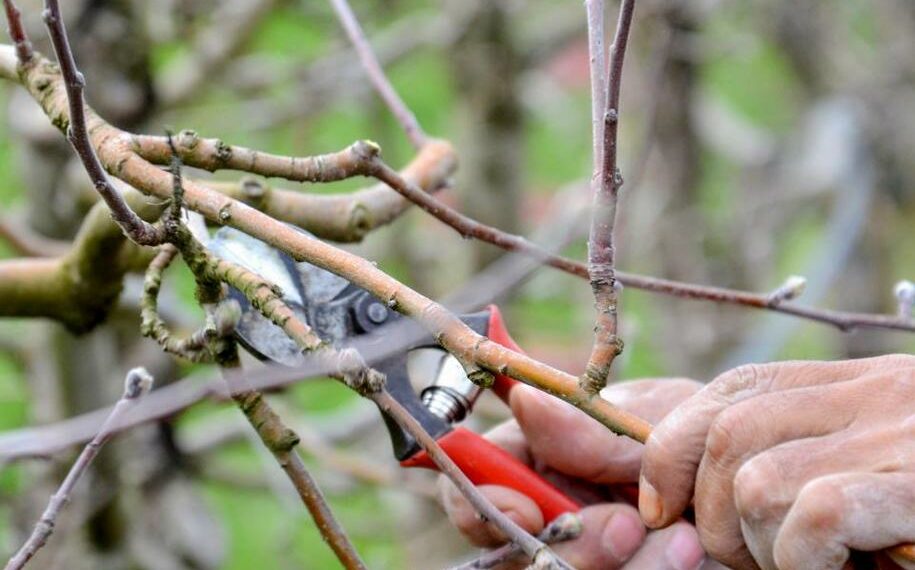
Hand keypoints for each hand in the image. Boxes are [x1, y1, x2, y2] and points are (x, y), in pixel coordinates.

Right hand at [439, 379, 721, 569]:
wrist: (758, 476)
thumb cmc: (701, 431)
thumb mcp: (654, 418)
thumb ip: (590, 426)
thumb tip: (522, 399)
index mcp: (541, 453)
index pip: (476, 476)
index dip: (482, 498)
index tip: (524, 506)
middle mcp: (552, 507)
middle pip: (515, 544)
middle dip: (569, 542)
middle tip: (627, 527)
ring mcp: (585, 550)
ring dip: (624, 563)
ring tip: (684, 541)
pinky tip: (690, 553)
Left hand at [639, 354, 914, 569]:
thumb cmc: (913, 514)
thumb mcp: (864, 465)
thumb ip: (795, 452)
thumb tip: (678, 485)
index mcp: (858, 383)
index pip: (736, 388)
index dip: (676, 447)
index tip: (659, 507)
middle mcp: (877, 393)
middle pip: (729, 433)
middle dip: (710, 511)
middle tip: (747, 558)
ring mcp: (900, 435)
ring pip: (758, 481)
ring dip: (760, 546)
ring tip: (802, 566)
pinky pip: (817, 515)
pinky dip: (804, 560)